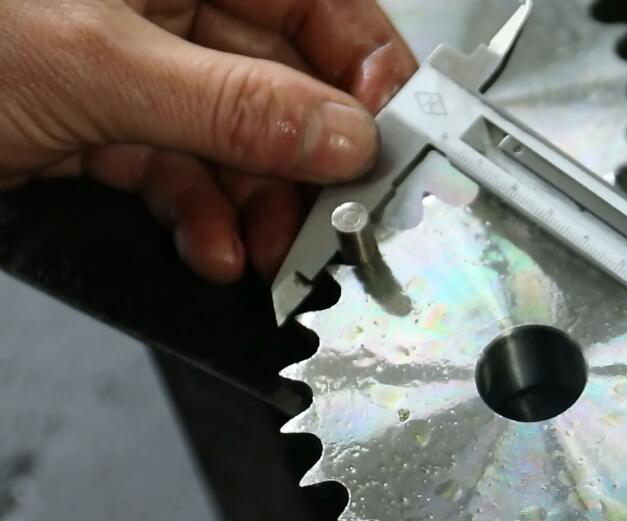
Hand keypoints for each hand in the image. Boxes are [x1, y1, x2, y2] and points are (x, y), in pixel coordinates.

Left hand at [0, 0, 416, 282]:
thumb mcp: (98, 67)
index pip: (321, 3)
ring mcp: (128, 62)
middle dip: (309, 160)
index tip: (397, 142)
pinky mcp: (94, 121)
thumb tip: (342, 135)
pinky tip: (209, 249)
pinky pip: (175, 170)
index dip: (368, 73)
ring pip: (234, 138)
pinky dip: (197, 217)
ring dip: (256, 205)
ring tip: (269, 254)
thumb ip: (236, 106)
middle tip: (337, 219)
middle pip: (283, 81)